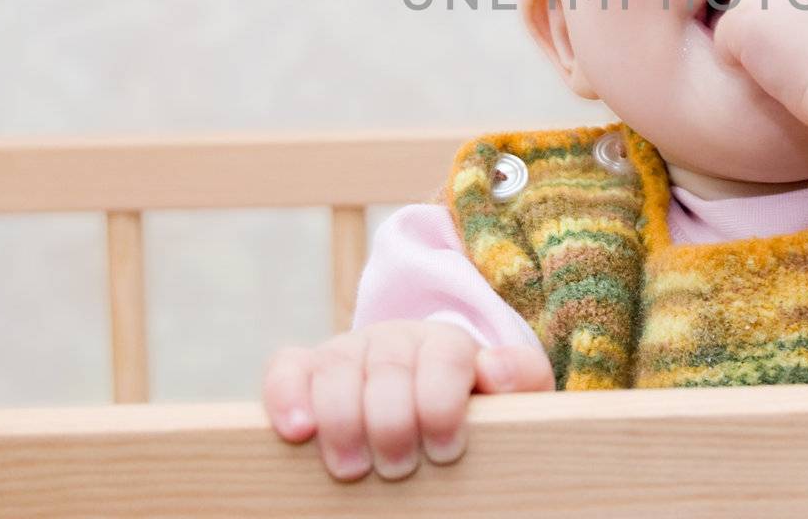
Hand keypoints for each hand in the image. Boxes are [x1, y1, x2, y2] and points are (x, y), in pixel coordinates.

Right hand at [262, 320, 554, 481]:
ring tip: (352, 469)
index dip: (440, 402)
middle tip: (397, 469)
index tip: (445, 450)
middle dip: (391, 421)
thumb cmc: (471, 409)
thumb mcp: (513, 396)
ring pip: (336, 366)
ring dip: (341, 419)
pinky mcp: (307, 369)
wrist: (425, 401)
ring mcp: (348, 351)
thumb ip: (521, 377)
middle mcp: (395, 339)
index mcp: (447, 343)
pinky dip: (286, 396)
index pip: (444, 356)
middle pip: (387, 365)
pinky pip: (287, 368)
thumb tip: (493, 370)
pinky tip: (296, 432)